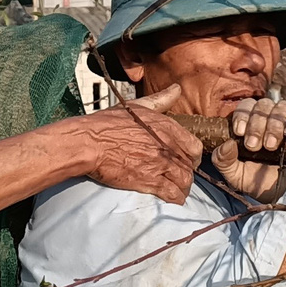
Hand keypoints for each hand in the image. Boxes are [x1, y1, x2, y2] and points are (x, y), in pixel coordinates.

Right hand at [69, 84, 203, 203]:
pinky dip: (175, 197)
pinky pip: (172, 194)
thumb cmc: (108, 123)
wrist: (90, 143)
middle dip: (187, 172)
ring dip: (183, 186)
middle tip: (180, 175)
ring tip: (178, 188)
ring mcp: (160, 165)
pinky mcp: (148, 182)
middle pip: (190, 166)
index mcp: (167, 127)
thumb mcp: (137, 106)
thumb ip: (160, 100)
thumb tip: (176, 89)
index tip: (188, 159)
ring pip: (185, 181)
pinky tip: (172, 197)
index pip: (195, 146)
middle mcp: (168, 146)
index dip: (193, 155)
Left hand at [213, 97, 285, 201]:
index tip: (240, 132)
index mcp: (254, 125)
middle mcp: (273, 118)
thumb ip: (224, 162)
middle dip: (256, 124)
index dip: (242, 115)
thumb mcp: (239, 177)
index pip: (247, 106)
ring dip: (274, 124)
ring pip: (282, 106)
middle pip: (263, 105)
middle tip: (255, 145)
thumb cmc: (265, 185)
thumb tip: (226, 143)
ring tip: (272, 146)